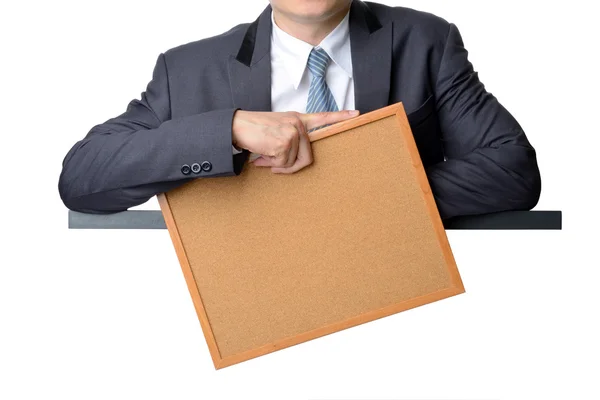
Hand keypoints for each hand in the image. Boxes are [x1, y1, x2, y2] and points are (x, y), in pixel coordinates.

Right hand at [232, 109, 359, 173]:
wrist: (236, 126)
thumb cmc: (255, 129)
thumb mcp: (277, 128)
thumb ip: (290, 138)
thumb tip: (293, 161)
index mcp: (297, 119)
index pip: (322, 117)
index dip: (340, 117)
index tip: (356, 114)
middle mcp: (298, 124)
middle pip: (307, 157)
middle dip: (290, 167)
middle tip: (274, 165)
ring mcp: (292, 133)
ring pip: (292, 163)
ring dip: (276, 164)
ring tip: (263, 155)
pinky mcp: (283, 143)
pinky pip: (282, 165)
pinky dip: (270, 164)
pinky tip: (260, 155)